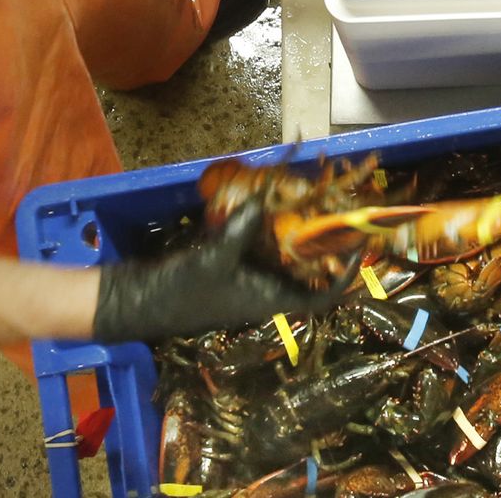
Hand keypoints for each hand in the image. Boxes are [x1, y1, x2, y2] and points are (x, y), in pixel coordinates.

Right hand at [92, 203, 339, 343]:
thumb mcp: (215, 258)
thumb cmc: (183, 292)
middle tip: (337, 212)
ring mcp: (250, 280)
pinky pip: (261, 249)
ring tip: (312, 201)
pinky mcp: (232, 269)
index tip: (359, 247)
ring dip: (298, 234)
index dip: (345, 275)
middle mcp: (267, 291)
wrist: (141, 302)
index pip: (323, 296)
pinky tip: (269, 204)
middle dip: (325, 245)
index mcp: (271, 299)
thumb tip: (267, 199)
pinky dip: (268, 229)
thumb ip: (242, 229)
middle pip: (309, 272)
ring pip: (286, 258)